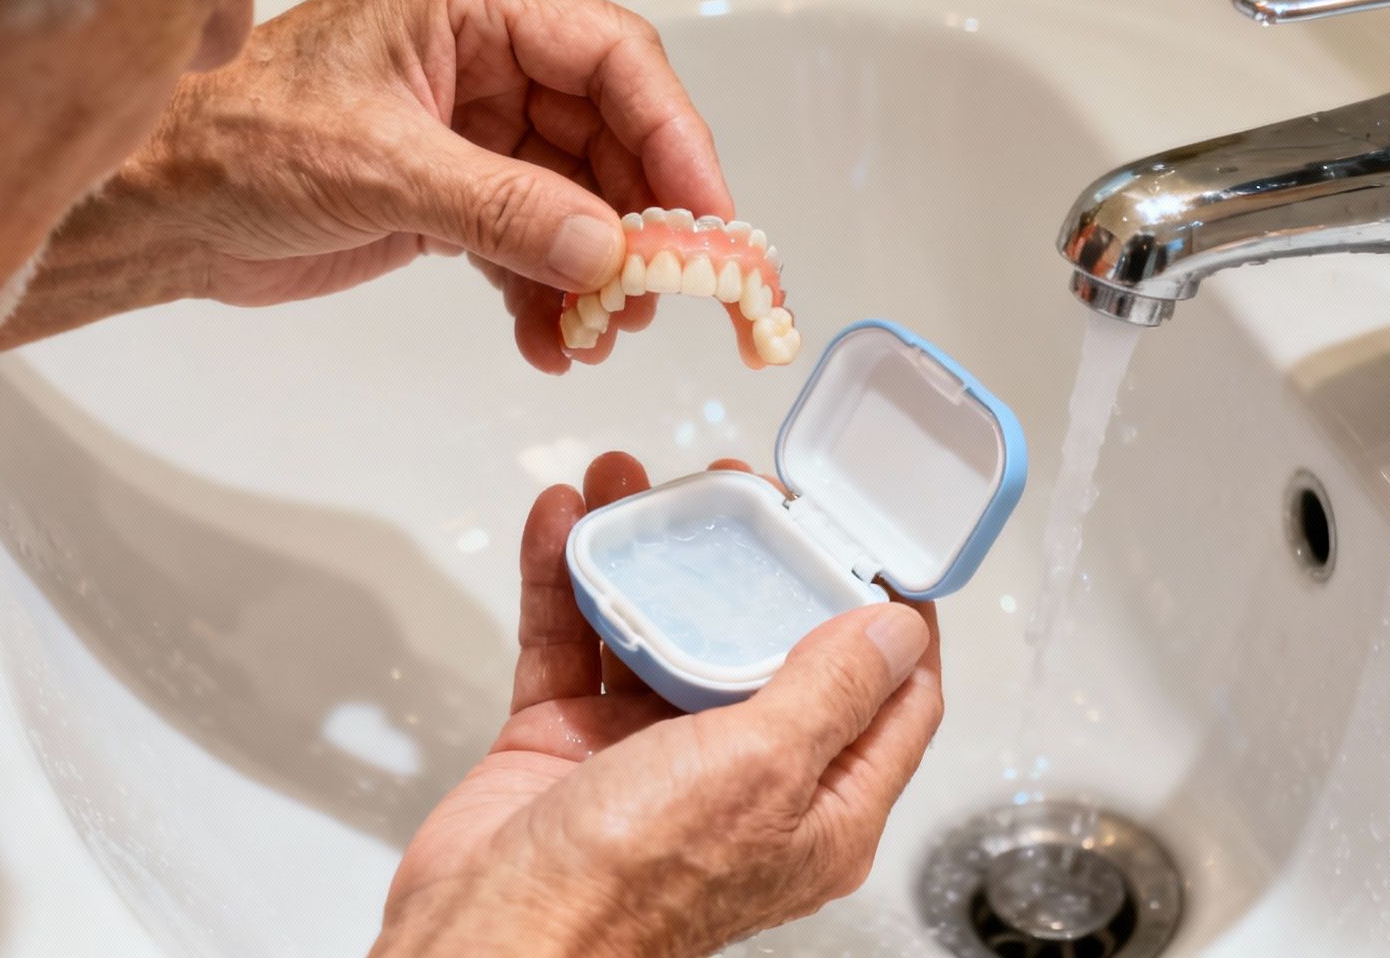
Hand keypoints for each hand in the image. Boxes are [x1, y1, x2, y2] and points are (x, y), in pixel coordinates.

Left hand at [122, 0, 733, 372]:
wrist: (158, 207)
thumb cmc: (231, 142)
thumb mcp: (379, 169)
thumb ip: (503, 210)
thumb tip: (605, 252)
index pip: (610, 55)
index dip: (672, 135)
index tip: (705, 216)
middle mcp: (481, 52)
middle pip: (608, 130)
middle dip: (636, 219)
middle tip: (660, 293)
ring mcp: (472, 123)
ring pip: (578, 195)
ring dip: (595, 271)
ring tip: (599, 332)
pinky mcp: (456, 188)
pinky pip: (533, 238)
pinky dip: (547, 293)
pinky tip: (549, 341)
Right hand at [370, 453, 944, 957]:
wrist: (490, 938)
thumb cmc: (627, 887)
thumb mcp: (762, 772)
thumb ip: (831, 692)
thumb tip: (898, 632)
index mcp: (818, 806)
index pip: (886, 699)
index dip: (887, 614)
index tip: (865, 533)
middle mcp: (741, 779)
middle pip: (763, 643)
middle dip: (747, 556)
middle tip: (728, 487)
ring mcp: (649, 758)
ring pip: (660, 627)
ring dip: (642, 551)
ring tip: (625, 478)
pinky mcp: (570, 744)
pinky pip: (573, 643)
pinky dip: (565, 579)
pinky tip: (560, 519)